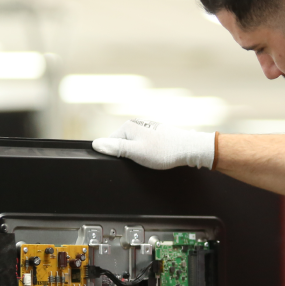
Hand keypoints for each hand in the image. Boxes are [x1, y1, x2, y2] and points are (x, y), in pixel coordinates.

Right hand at [92, 119, 215, 169]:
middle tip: (141, 161)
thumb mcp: (135, 152)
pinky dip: (150, 152)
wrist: (188, 148)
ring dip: (140, 153)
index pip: (111, 142)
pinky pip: (146, 144)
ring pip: (136, 144)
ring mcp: (148, 127)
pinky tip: (158, 156)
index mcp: (128, 126)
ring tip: (152, 158)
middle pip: (123, 143)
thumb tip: (96, 144)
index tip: (128, 162)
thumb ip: (115, 148)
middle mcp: (137, 123)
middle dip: (129, 154)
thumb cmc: (163, 151)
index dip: (117, 155)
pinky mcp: (157, 132)